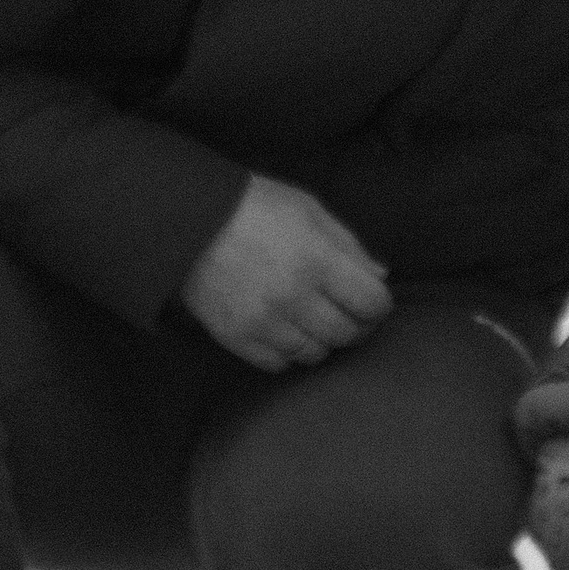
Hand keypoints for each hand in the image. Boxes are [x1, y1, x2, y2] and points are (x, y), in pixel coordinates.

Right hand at [179, 175, 390, 371]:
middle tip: (347, 312)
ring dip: (322, 340)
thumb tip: (379, 275)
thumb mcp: (310, 210)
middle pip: (346, 333)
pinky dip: (288, 352)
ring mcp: (264, 322)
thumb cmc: (254, 206)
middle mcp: (294, 297)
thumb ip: (349, 245)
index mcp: (318, 260)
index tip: (372, 301)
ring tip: (315, 320)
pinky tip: (286, 331)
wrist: (189, 220)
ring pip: (314, 354)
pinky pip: (277, 363)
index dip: (379, 305)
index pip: (371, 303)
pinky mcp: (236, 337)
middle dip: (355, 324)